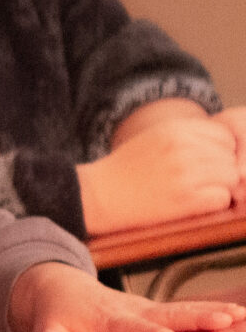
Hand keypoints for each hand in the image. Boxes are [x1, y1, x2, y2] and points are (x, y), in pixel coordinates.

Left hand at [7, 261, 245, 331]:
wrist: (62, 288)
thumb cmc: (57, 314)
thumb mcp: (48, 330)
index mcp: (107, 319)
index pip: (129, 327)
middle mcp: (131, 310)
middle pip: (166, 315)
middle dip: (194, 319)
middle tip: (222, 321)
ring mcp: (147, 309)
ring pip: (182, 310)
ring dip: (211, 313)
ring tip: (239, 317)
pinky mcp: (157, 311)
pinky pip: (186, 311)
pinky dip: (211, 312)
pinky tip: (237, 316)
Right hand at [78, 109, 240, 234]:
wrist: (100, 195)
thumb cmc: (127, 169)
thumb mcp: (155, 137)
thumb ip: (188, 135)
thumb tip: (228, 143)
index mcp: (174, 129)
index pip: (224, 135)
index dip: (221, 150)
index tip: (207, 162)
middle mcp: (182, 147)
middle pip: (230, 156)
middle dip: (222, 169)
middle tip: (202, 180)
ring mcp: (185, 173)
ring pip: (231, 177)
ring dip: (221, 186)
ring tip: (199, 191)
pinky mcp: (186, 199)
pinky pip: (222, 198)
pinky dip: (214, 203)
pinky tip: (195, 203)